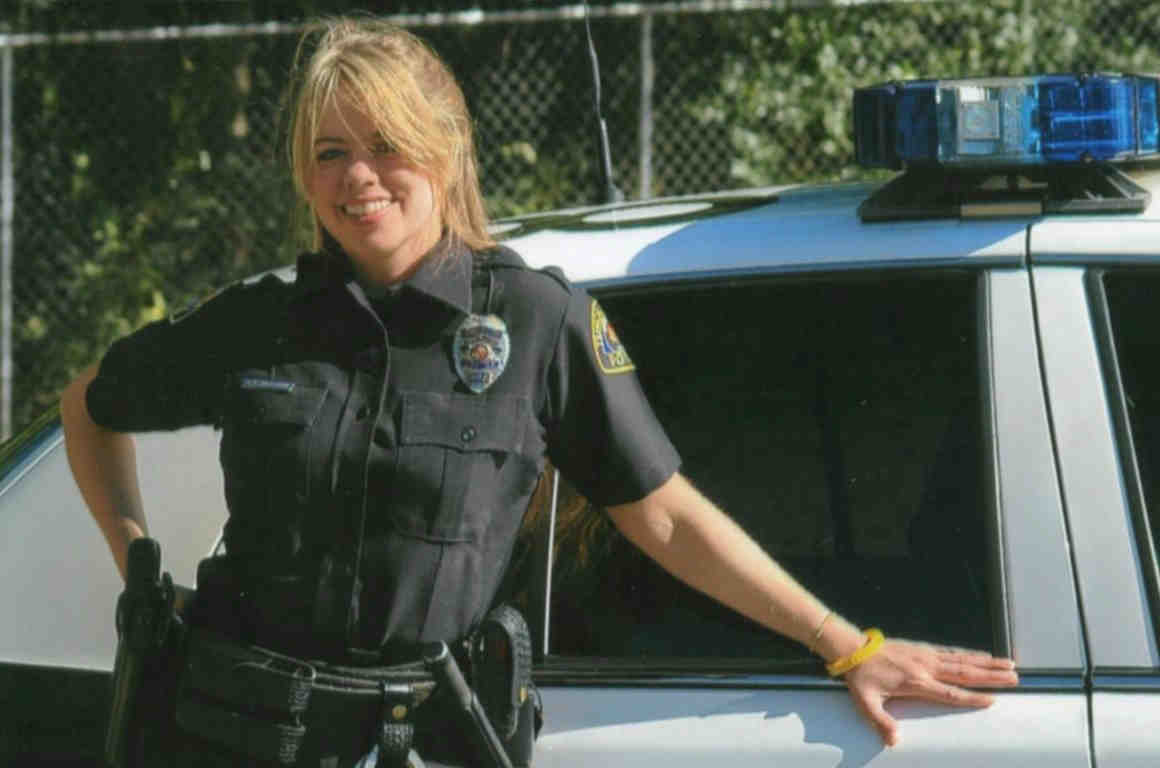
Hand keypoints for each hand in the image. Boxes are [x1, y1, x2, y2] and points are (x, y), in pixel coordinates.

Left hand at [843, 638, 1017, 746]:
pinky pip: (951, 651)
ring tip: (1010, 664)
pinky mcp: (923, 648)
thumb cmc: (860, 678)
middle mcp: (926, 667)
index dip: (972, 698)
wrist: (852, 648)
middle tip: (1015, 678)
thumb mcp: (866, 703)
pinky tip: (983, 655)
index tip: (993, 700)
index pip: (950, 692)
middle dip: (991, 676)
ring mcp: (926, 655)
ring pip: (962, 659)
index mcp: (916, 682)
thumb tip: (894, 741)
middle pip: (965, 673)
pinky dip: (969, 653)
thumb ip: (880, 722)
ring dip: (987, 662)